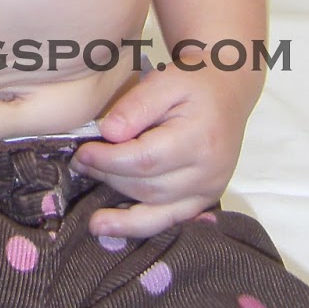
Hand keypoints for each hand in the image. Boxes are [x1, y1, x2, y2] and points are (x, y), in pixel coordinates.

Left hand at [71, 64, 257, 238]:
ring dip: (120, 207)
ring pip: (156, 208)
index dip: (109, 160)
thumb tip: (108, 133)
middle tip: (80, 165)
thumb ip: (136, 105)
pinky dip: (139, 225)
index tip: (82, 152)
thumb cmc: (194, 82)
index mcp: (200, 139)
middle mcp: (209, 172)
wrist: (228, 91)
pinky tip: (113, 227)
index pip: (146, 159)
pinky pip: (170, 220)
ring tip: (89, 204)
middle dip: (109, 177)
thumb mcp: (165, 80)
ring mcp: (210, 190)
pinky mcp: (205, 199)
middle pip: (148, 186)